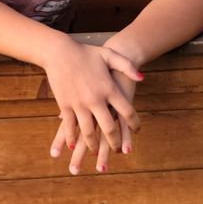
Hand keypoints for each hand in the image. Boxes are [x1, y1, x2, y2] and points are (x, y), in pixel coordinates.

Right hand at [44, 41, 143, 174]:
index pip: (127, 111)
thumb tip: (142, 78)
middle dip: (115, 142)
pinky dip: (72, 138)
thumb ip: (127, 66)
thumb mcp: (109, 55)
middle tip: (118, 150)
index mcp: (109, 88)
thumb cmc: (86, 52)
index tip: (137, 131)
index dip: (134, 123)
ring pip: (88, 132)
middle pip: (109, 127)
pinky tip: (73, 145)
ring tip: (96, 151)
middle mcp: (96, 99)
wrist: (59, 51)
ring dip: (93, 145)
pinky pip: (70, 127)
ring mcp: (79, 104)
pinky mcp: (65, 105)